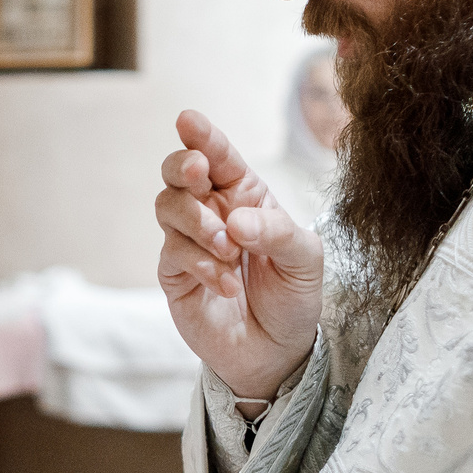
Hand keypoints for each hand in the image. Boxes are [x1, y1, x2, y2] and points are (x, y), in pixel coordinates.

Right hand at [155, 110, 324, 399]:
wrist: (278, 352)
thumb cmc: (292, 296)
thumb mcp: (304, 259)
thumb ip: (276, 232)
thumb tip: (235, 220)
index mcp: (244, 195)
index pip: (219, 155)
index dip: (202, 135)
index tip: (188, 120)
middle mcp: (211, 211)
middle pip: (177, 171)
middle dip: (183, 166)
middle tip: (199, 175)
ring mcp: (189, 241)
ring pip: (168, 206)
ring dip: (199, 223)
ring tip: (230, 251)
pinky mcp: (174, 274)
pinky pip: (173, 253)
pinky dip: (202, 265)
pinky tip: (227, 283)